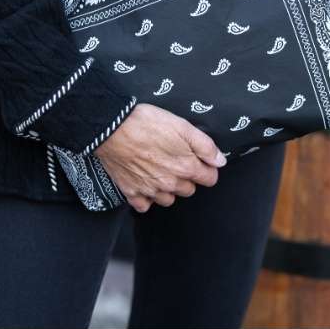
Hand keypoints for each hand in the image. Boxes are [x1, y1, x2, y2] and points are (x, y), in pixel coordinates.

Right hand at [95, 102, 225, 212]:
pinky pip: (144, 205)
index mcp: (186, 168)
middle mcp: (171, 184)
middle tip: (174, 161)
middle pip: (189, 189)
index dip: (206, 168)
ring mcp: (151, 190)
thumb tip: (220, 162)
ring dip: (167, 189)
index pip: (209, 179)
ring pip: (168, 199)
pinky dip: (146, 198)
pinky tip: (144, 183)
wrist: (110, 127)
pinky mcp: (131, 192)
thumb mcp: (182, 126)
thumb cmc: (146, 123)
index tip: (198, 160)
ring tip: (159, 171)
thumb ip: (205, 146)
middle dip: (186, 178)